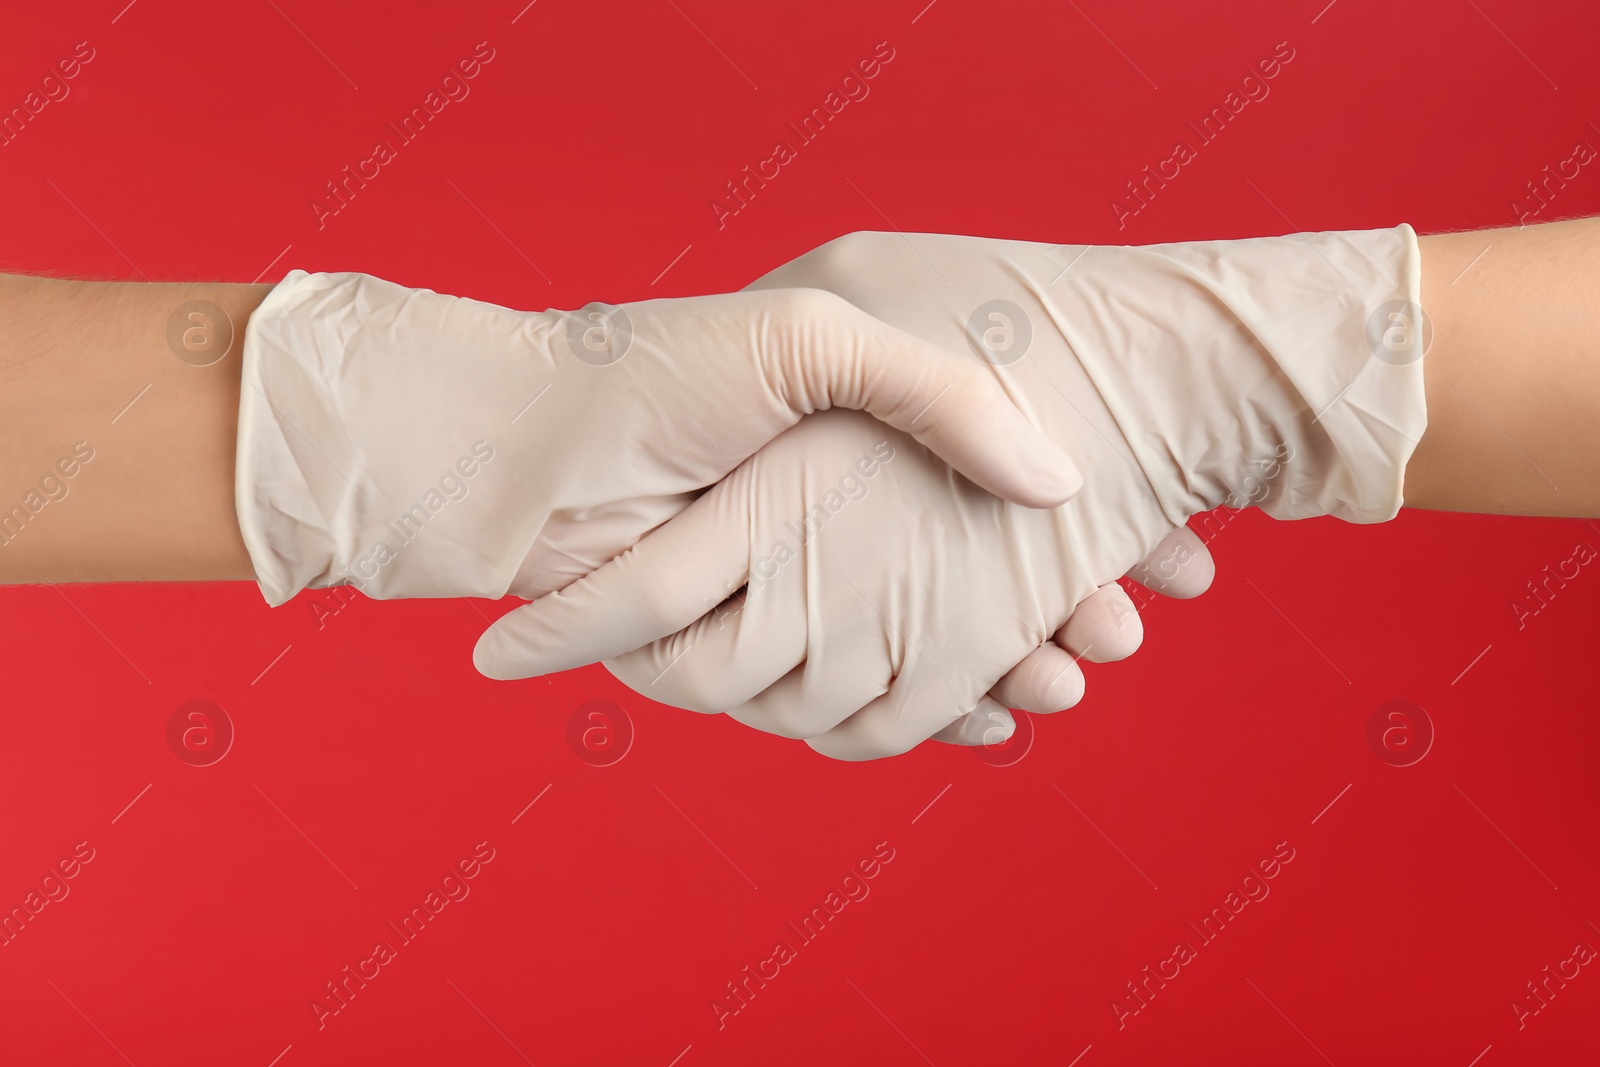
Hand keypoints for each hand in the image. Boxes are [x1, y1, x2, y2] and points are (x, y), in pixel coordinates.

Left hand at [475, 227, 1426, 757]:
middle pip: (990, 574)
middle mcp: (846, 523)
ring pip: (948, 639)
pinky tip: (1005, 704)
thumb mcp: (812, 340)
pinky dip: (942, 708)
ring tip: (1092, 659)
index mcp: (861, 453)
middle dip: (1072, 595)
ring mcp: (816, 589)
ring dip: (1024, 655)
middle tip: (1149, 608)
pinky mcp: (779, 650)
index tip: (1170, 533)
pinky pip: (879, 697)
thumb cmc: (659, 378)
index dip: (1084, 515)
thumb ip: (932, 390)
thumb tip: (1057, 479)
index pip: (1000, 493)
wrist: (529, 450)